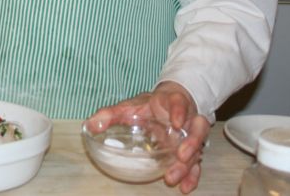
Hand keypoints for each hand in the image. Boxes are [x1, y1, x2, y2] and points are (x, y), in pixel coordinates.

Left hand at [85, 82, 210, 192]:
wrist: (169, 103)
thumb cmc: (150, 105)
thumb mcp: (129, 106)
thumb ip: (110, 114)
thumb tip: (90, 125)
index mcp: (172, 103)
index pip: (179, 103)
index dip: (179, 111)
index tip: (175, 122)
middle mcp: (187, 119)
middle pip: (197, 128)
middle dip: (191, 143)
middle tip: (180, 155)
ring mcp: (191, 135)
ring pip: (198, 147)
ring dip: (189, 163)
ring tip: (174, 176)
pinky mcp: (191, 149)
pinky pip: (196, 163)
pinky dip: (193, 175)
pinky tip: (185, 187)